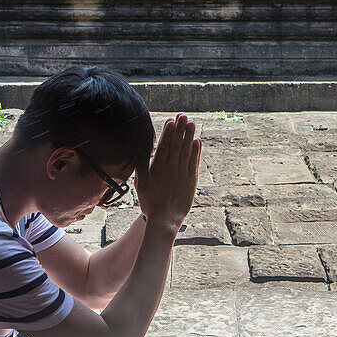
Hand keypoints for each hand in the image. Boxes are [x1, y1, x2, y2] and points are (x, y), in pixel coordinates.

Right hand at [136, 114, 200, 228]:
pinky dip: (196, 152)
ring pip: (186, 152)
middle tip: (183, 116)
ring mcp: (182, 175)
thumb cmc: (150, 202)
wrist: (165, 220)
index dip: (168, 133)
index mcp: (157, 169)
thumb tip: (138, 151)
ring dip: (189, 137)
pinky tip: (197, 141)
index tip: (171, 121)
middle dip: (180, 130)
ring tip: (191, 123)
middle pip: (176, 146)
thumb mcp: (140, 184)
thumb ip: (140, 167)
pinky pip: (194, 163)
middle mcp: (171, 169)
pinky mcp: (191, 181)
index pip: (164, 146)